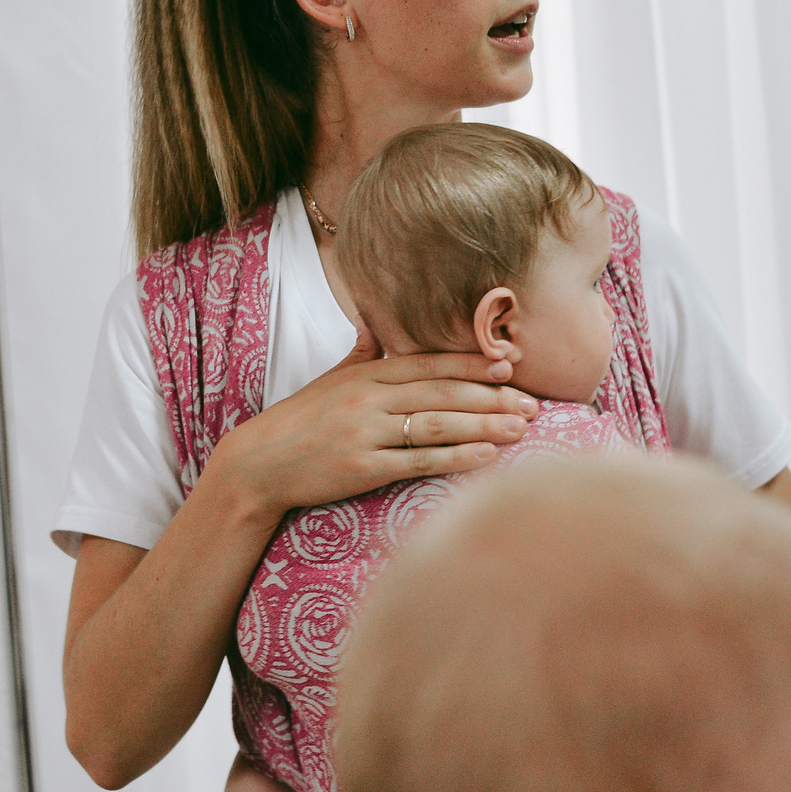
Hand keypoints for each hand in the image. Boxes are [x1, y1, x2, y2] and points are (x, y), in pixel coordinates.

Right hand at [210, 323, 540, 514]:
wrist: (258, 464)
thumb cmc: (299, 421)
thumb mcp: (329, 380)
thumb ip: (360, 353)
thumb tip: (373, 323)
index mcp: (366, 374)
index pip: (428, 362)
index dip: (471, 361)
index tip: (510, 362)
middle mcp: (368, 399)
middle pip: (441, 392)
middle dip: (491, 396)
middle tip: (532, 402)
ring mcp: (365, 434)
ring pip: (436, 425)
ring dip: (484, 425)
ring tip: (522, 428)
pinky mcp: (362, 468)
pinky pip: (417, 462)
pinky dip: (455, 458)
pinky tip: (486, 456)